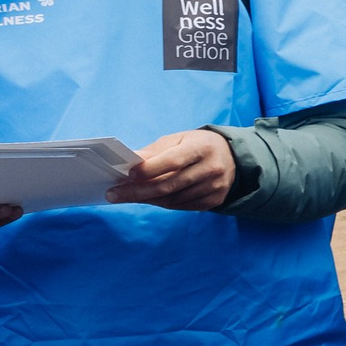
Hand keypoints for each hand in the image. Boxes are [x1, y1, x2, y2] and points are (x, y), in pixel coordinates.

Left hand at [105, 129, 236, 211]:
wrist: (233, 157)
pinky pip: (181, 206)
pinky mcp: (214, 200)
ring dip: (147, 199)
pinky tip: (148, 198)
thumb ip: (155, 151)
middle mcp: (212, 169)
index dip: (149, 169)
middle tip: (113, 194)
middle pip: (169, 185)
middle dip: (138, 191)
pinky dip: (162, 203)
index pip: (173, 161)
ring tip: (126, 196)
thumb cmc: (197, 145)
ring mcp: (215, 187)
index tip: (127, 175)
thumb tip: (130, 162)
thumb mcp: (179, 139)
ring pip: (173, 200)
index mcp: (202, 148)